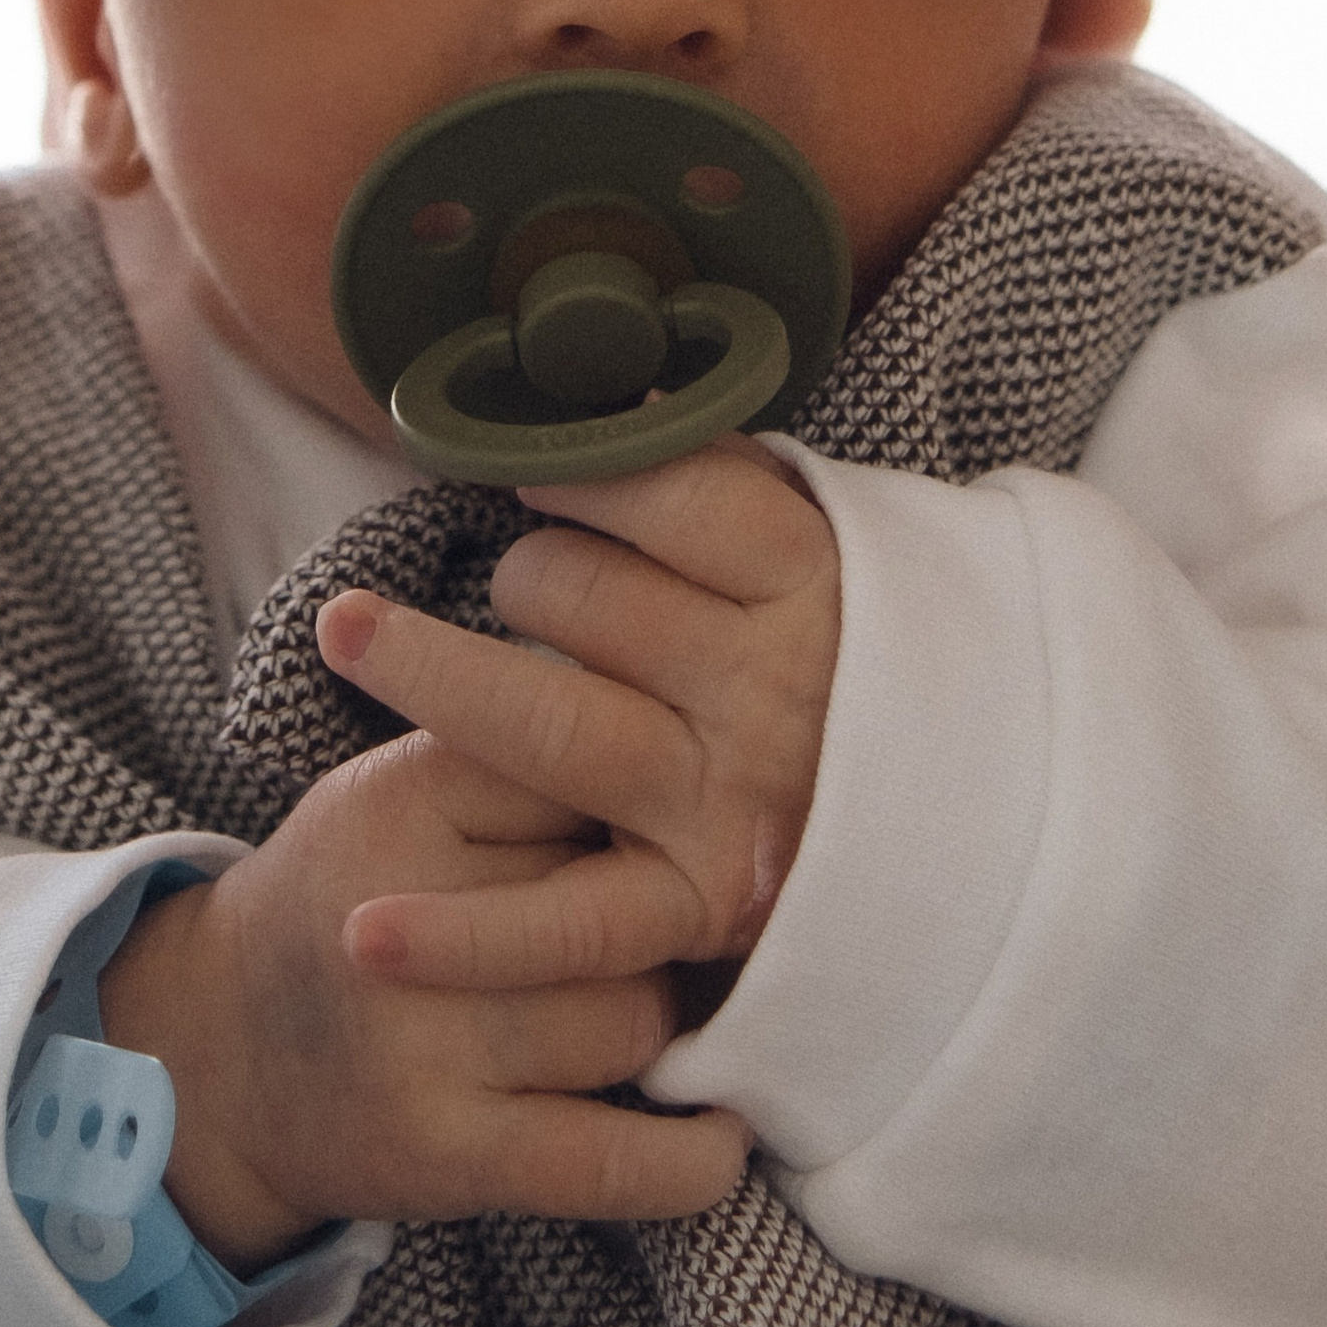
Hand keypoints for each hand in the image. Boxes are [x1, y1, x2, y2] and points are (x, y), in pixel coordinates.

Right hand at [99, 731, 747, 1269]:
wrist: (221, 1050)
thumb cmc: (353, 889)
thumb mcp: (404, 783)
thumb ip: (523, 752)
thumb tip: (700, 744)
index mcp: (405, 797)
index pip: (587, 769)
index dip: (648, 794)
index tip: (678, 805)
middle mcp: (406, 921)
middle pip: (626, 901)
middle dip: (660, 913)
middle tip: (670, 914)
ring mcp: (423, 1049)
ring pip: (633, 1022)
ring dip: (658, 1019)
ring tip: (648, 1004)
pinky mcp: (445, 1156)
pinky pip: (607, 1162)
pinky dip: (685, 1158)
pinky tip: (724, 1134)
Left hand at [322, 432, 840, 1012]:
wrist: (978, 837)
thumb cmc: (859, 666)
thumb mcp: (833, 554)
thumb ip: (732, 481)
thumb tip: (628, 388)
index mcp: (814, 583)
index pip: (669, 492)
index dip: (580, 467)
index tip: (532, 466)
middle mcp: (775, 691)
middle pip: (587, 597)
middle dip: (528, 572)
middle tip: (527, 583)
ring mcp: (733, 804)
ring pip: (546, 723)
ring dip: (429, 673)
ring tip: (349, 635)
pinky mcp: (700, 910)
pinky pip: (564, 926)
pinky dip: (462, 938)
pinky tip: (364, 929)